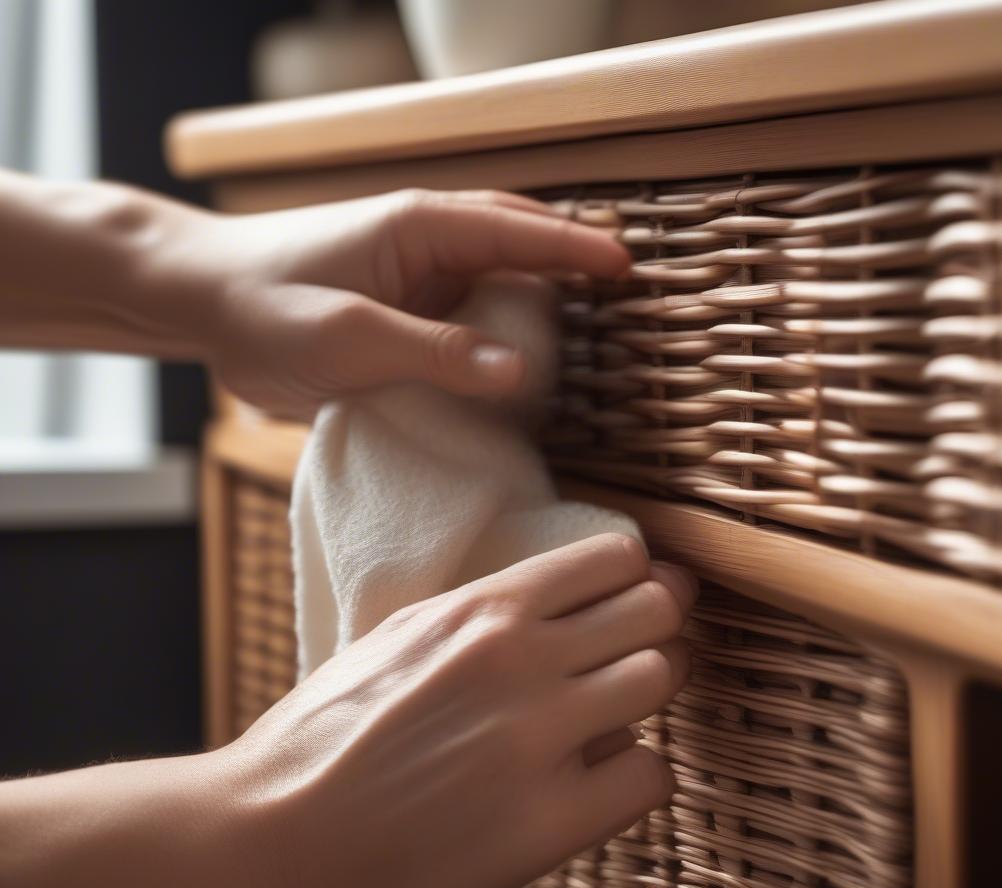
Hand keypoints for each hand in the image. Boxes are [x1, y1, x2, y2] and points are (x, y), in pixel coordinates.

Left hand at [154, 188, 629, 415]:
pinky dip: (496, 339)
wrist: (202, 301)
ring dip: (536, 308)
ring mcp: (416, 278)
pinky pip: (465, 321)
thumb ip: (436, 352)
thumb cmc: (264, 305)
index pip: (519, 231)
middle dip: (569, 268)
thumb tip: (519, 373)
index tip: (627, 268)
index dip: (577, 250)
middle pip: (518, 247)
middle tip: (621, 302)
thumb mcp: (350, 335)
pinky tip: (516, 371)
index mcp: (421, 227)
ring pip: (495, 286)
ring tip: (584, 342)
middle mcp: (427, 245)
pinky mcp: (403, 311)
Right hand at [219, 534, 695, 887]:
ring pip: (663, 678)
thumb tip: (556, 614)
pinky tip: (592, 787)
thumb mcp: (398, 642)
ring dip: (647, 701)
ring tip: (608, 723)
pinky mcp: (547, 826)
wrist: (261, 844)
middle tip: (632, 660)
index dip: (634, 581)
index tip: (626, 607)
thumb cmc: (318, 743)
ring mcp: (539, 738)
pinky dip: (633, 777)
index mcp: (480, 610)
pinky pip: (651, 775)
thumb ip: (482, 621)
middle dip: (656, 631)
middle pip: (659, 608)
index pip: (616, 557)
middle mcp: (519, 658)